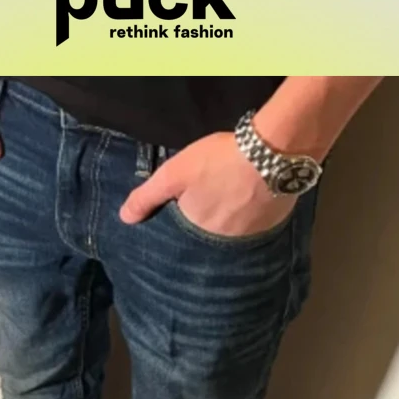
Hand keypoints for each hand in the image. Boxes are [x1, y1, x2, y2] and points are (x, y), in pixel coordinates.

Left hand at [118, 132, 294, 236]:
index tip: (180, 223)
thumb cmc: (219, 162)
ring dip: (227, 227)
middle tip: (207, 212)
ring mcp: (250, 238)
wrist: (274, 153)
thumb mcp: (174, 173)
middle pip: (208, 241)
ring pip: (232, 236)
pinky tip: (249, 207)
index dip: (180, 233)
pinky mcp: (272, 228)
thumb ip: (148, 196)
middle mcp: (223, 245)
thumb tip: (125, 219)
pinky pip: (254, 231)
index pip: (182, 244)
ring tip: (226, 209)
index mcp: (197, 233)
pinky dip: (249, 222)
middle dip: (204, 231)